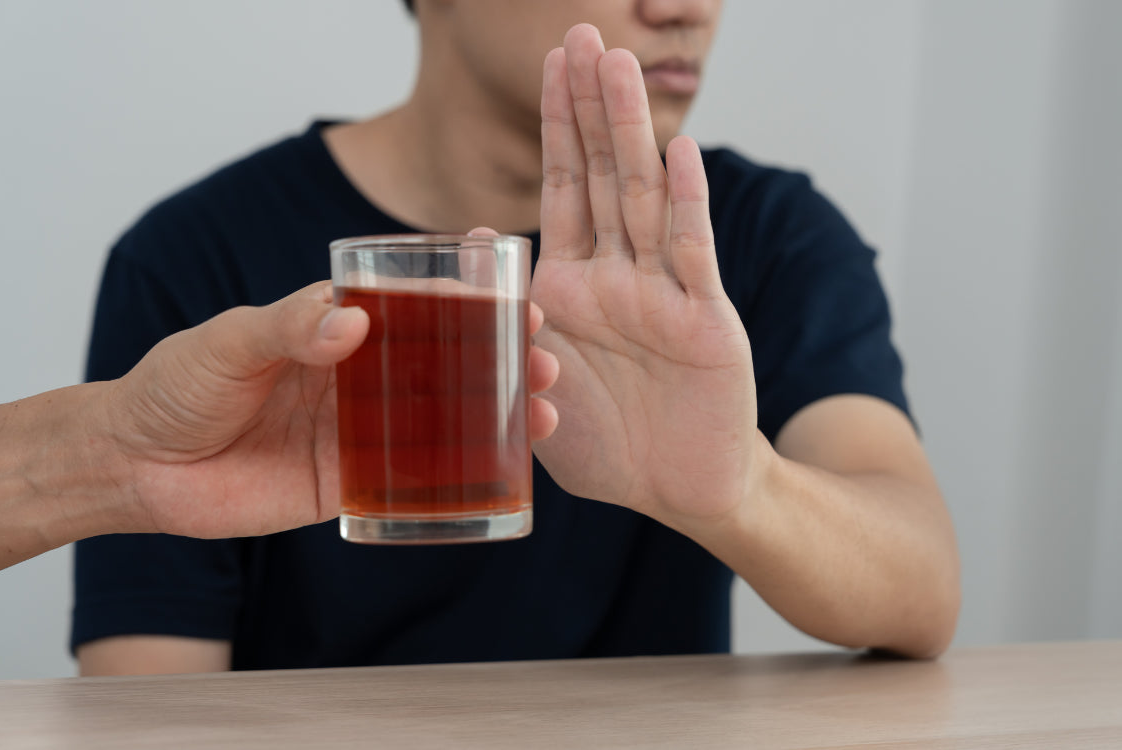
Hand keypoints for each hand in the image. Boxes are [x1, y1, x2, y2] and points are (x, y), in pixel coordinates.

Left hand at [104, 280, 558, 538]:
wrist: (136, 467)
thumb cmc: (175, 386)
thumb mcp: (227, 342)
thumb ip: (285, 328)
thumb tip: (354, 322)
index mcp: (336, 328)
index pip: (416, 305)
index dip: (469, 299)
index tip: (517, 294)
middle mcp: (359, 376)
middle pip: (446, 363)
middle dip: (502, 359)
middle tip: (546, 362)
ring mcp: (358, 431)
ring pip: (443, 421)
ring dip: (497, 416)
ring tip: (544, 415)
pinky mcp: (347, 483)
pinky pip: (411, 482)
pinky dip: (457, 479)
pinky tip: (500, 475)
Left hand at [530, 24, 759, 526]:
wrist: (676, 491)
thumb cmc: (609, 447)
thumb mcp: (535, 388)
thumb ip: (507, 319)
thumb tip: (477, 241)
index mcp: (573, 289)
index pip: (562, 190)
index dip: (557, 127)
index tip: (551, 62)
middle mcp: (620, 278)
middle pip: (603, 176)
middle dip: (591, 106)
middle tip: (585, 33)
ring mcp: (663, 295)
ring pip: (644, 199)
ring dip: (631, 133)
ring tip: (619, 66)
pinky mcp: (704, 323)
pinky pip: (692, 256)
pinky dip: (687, 206)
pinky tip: (680, 153)